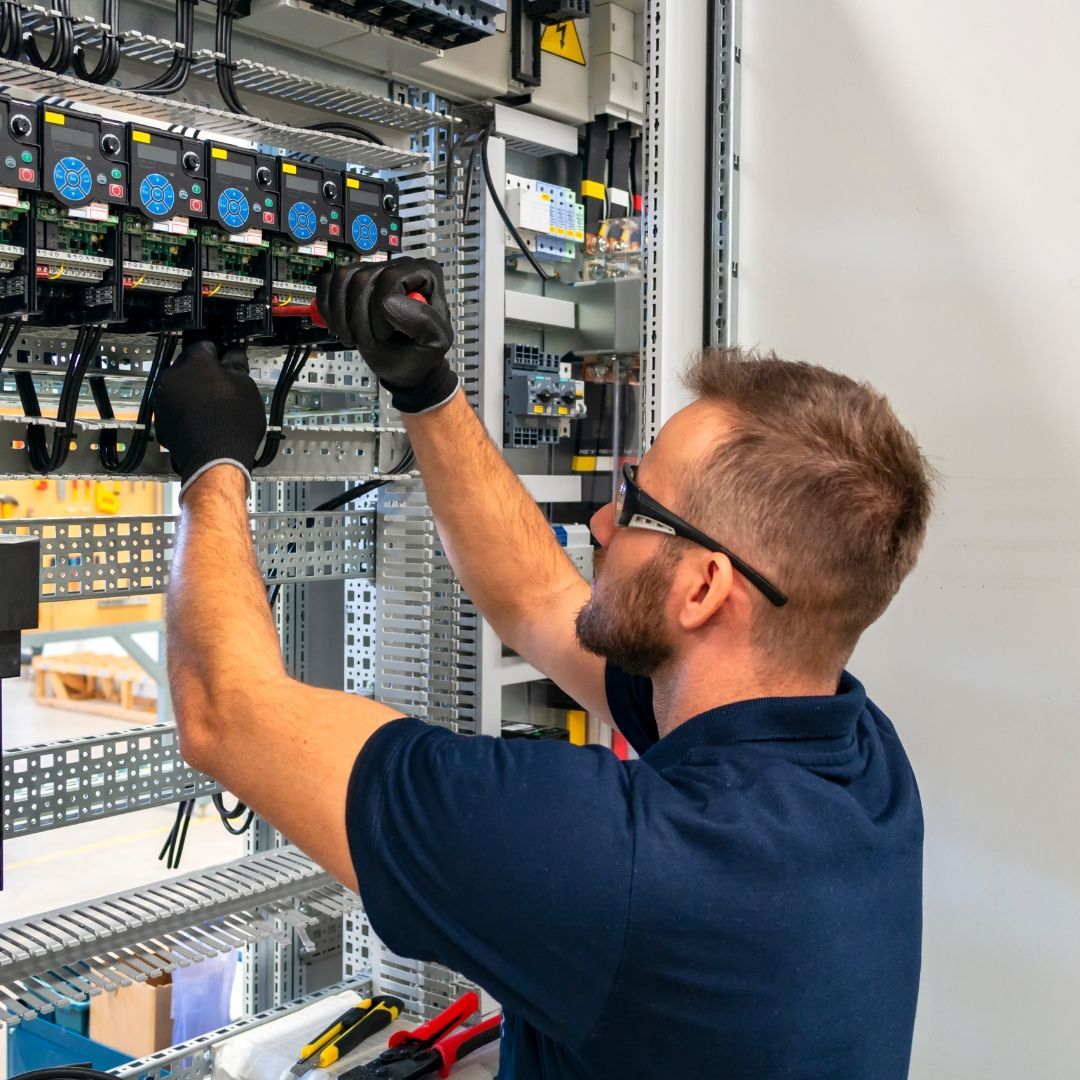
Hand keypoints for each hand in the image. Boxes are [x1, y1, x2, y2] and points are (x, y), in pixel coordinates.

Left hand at [153, 338, 266, 495]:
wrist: (215, 460)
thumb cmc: (232, 424)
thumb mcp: (246, 388)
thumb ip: (236, 365)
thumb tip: (233, 355)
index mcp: (195, 361)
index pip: (205, 345)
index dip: (220, 352)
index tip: (228, 361)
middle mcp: (172, 376)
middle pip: (189, 365)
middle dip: (204, 373)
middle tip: (224, 386)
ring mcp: (163, 398)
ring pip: (180, 386)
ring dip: (194, 391)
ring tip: (214, 407)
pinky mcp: (160, 419)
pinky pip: (174, 407)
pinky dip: (186, 410)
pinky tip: (203, 421)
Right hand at [316, 256, 456, 413]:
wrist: (404, 363)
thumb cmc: (421, 351)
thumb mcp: (437, 342)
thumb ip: (424, 322)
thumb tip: (390, 303)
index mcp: (426, 274)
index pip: (390, 279)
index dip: (382, 312)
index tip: (387, 334)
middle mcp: (399, 267)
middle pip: (362, 278)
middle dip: (360, 318)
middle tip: (370, 341)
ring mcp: (373, 271)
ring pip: (342, 278)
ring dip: (343, 316)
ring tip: (356, 336)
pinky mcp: (351, 281)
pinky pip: (328, 283)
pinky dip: (329, 309)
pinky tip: (342, 326)